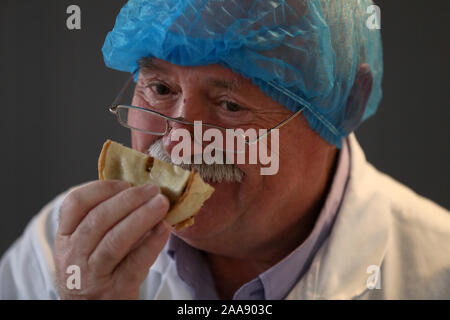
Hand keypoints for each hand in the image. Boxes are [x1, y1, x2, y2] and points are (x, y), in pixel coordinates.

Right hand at [54, 180, 170, 298]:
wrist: (94, 311)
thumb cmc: (97, 271)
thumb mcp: (89, 246)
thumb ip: (107, 221)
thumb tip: (141, 192)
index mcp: (65, 237)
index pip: (75, 203)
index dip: (102, 188)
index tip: (126, 182)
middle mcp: (73, 255)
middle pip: (99, 219)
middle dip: (129, 199)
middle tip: (153, 189)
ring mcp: (91, 275)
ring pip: (115, 240)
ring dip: (142, 217)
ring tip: (162, 203)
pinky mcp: (114, 290)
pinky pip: (135, 263)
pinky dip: (152, 243)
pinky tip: (165, 229)